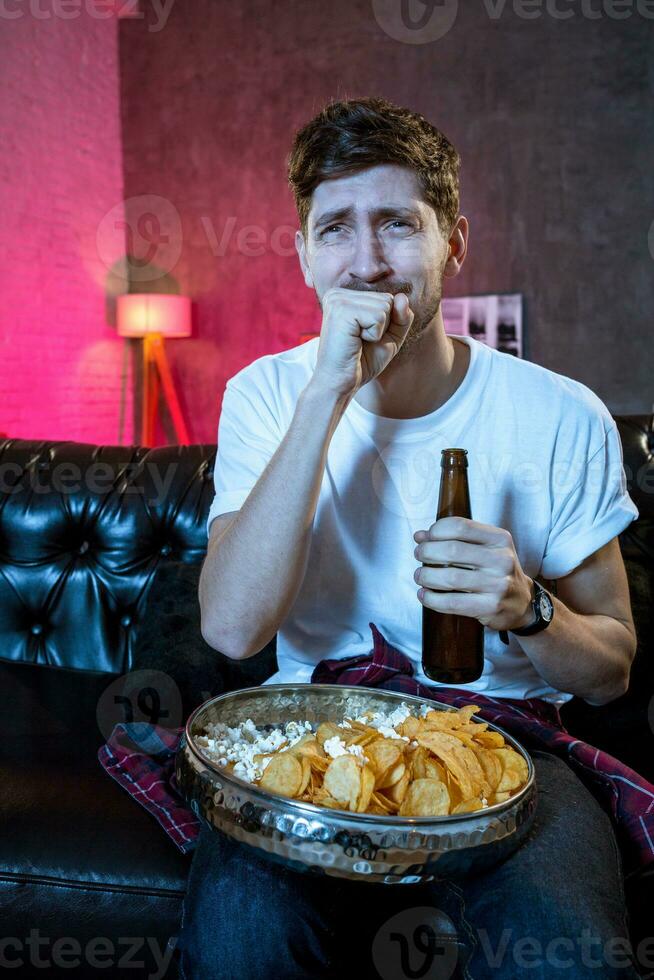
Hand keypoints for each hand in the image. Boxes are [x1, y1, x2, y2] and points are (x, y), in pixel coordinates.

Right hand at [311, 287, 413, 398]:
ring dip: (378, 331)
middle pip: (387, 300)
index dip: (385, 324)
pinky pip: (378, 316)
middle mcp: (338, 294)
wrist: (340, 383)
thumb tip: (403, 296)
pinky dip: (374, 334)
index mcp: (346, 296)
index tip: (364, 338)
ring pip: (385, 306)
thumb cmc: (361, 362)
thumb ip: (401, 317)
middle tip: (360, 342)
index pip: (387, 299)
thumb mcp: (389, 337)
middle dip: (382, 327)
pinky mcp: (341, 310)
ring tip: (357, 341)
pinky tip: (355, 341)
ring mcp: (338, 300)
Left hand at [413, 517, 533, 631]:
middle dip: (427, 552)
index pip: (460, 526)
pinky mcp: (490, 607)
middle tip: (419, 555)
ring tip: (420, 576)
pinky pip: (452, 603)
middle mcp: (501, 559)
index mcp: (500, 539)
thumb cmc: (495, 571)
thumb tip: (420, 536)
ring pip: (450, 577)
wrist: (522, 603)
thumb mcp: (484, 548)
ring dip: (426, 576)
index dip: (436, 531)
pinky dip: (432, 599)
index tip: (426, 538)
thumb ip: (454, 539)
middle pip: (452, 550)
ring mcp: (498, 585)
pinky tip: (425, 595)